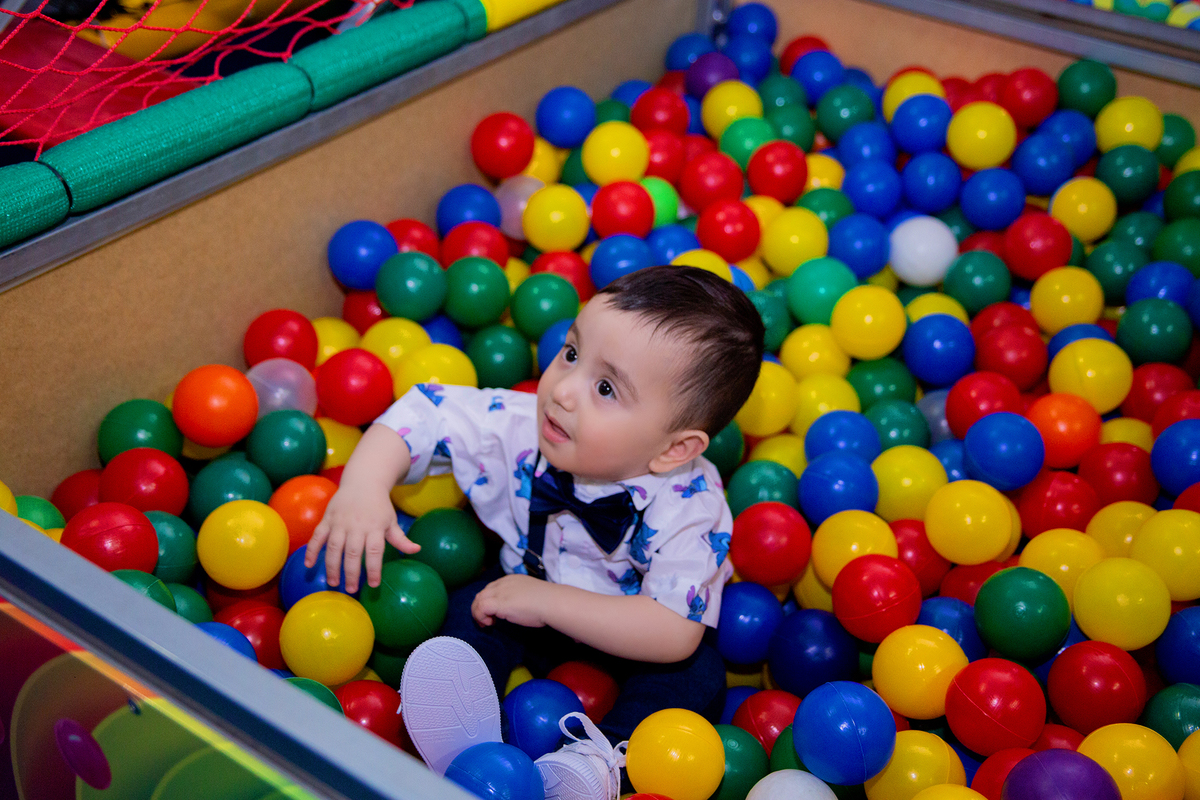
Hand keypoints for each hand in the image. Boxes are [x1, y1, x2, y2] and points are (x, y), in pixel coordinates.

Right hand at [304, 485, 419, 592]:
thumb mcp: (392, 520)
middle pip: (353, 552)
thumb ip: (401, 539)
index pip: (375, 551)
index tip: (374, 584)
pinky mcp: (327, 519)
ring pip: (334, 547)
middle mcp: (357, 525)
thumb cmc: (379, 506)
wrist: (363, 481)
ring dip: (332, 566)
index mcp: (375, 527)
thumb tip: (417, 550)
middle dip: (351, 572)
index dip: (374, 569)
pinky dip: (312, 550)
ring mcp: (340, 522)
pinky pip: (317, 536)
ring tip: (334, 582)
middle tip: (351, 589)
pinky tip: (309, 565)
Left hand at [471, 575, 551, 627]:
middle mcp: (503, 583)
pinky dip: (480, 616)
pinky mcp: (498, 603)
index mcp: (511, 580)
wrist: (551, 602)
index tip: (495, 613)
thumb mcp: (529, 595)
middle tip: (487, 620)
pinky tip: (490, 623)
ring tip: (487, 623)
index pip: (492, 588)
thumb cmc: (546, 601)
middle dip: (481, 607)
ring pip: (478, 600)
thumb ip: (519, 598)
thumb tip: (515, 608)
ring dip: (478, 613)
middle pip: (483, 593)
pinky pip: (480, 608)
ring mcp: (499, 592)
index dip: (490, 601)